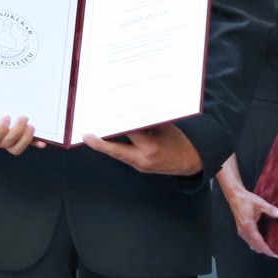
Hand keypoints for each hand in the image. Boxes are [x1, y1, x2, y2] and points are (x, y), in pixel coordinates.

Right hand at [0, 115, 43, 154]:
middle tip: (23, 118)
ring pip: (17, 148)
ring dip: (26, 139)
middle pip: (7, 143)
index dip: (0, 131)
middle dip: (16, 132)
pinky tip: (43, 142)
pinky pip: (29, 144)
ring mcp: (11, 141)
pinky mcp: (22, 138)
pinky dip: (36, 143)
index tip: (5, 118)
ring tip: (31, 126)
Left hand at [80, 123, 202, 175]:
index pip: (129, 133)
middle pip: (115, 150)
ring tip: (93, 135)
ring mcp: (139, 165)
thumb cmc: (180, 142)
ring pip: (117, 154)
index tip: (107, 116)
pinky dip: (117, 146)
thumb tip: (131, 110)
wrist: (190, 162)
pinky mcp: (139, 167)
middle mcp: (142, 159)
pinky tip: (111, 139)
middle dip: (100, 143)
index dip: (117, 124)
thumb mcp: (165, 127)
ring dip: (106, 144)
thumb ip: (147, 120)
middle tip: (87, 136)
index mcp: (150, 147)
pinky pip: (124, 155)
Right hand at [219, 178, 277, 256]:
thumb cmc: (245, 199)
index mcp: (248, 227)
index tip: (275, 254)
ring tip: (272, 246)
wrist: (234, 196)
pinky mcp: (241, 230)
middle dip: (266, 251)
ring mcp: (241, 232)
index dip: (268, 250)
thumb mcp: (260, 203)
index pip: (259, 243)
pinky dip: (257, 243)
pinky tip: (264, 240)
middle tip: (277, 251)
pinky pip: (250, 241)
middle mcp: (244, 232)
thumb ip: (271, 210)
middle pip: (256, 247)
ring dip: (261, 247)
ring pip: (252, 245)